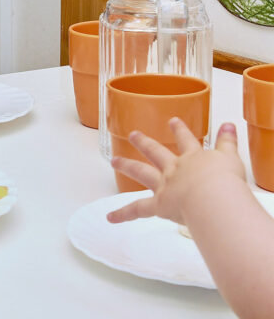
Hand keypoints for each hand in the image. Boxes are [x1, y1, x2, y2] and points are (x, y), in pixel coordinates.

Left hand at [107, 118, 244, 224]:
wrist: (213, 198)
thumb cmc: (225, 181)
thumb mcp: (230, 158)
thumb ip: (228, 142)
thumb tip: (229, 124)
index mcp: (194, 158)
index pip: (186, 141)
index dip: (180, 130)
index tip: (172, 121)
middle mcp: (175, 169)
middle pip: (156, 152)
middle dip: (144, 143)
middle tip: (133, 135)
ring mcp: (164, 186)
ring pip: (141, 172)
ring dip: (127, 165)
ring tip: (114, 161)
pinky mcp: (159, 205)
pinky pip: (137, 210)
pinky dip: (123, 214)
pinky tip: (110, 217)